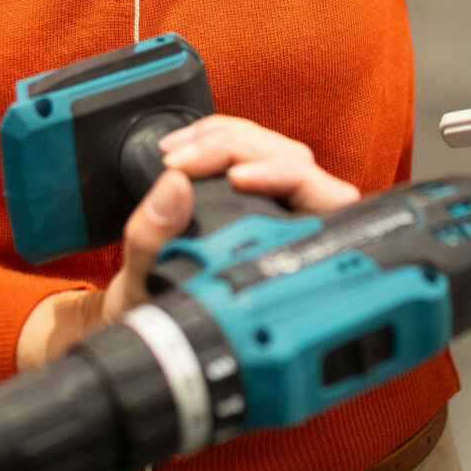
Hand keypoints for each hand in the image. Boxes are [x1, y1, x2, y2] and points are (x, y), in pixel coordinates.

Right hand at [16, 116, 359, 369]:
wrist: (153, 332)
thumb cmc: (165, 319)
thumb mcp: (147, 284)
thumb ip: (155, 238)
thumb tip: (176, 185)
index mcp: (297, 261)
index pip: (323, 198)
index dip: (284, 176)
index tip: (235, 179)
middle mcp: (296, 234)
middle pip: (295, 161)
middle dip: (236, 148)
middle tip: (183, 161)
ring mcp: (277, 214)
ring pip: (273, 150)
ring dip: (224, 139)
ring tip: (177, 154)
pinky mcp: (253, 195)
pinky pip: (248, 154)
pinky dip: (215, 141)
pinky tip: (184, 150)